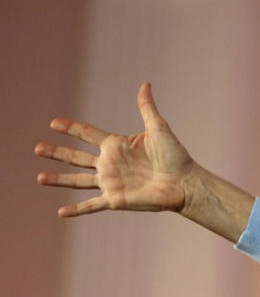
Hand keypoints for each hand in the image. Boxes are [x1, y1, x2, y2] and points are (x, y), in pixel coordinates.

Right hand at [36, 82, 193, 216]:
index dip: (70, 128)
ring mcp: (111, 182)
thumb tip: (145, 84)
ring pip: (78, 181)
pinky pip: (92, 205)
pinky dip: (77, 209)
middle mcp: (110, 164)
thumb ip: (147, 107)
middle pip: (76, 157)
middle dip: (56, 153)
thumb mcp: (158, 128)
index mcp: (117, 145)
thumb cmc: (176, 156)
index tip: (53, 123)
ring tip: (39, 178)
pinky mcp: (116, 199)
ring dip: (59, 180)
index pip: (87, 134)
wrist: (185, 183)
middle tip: (36, 148)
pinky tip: (61, 212)